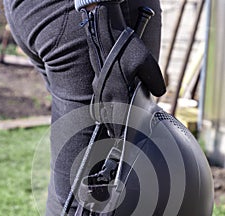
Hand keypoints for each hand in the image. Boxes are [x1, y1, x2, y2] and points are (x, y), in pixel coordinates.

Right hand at [81, 3, 165, 136]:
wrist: (106, 35)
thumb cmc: (126, 48)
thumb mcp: (147, 63)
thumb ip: (155, 81)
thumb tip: (159, 94)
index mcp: (118, 92)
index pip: (121, 117)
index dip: (122, 130)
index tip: (124, 139)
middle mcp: (107, 93)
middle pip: (109, 118)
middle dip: (113, 129)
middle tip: (117, 138)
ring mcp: (99, 89)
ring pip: (102, 111)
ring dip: (107, 121)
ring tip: (111, 130)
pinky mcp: (96, 84)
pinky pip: (98, 103)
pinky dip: (101, 110)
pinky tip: (105, 113)